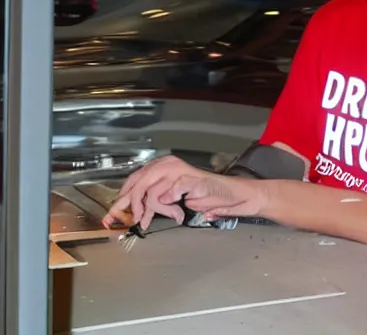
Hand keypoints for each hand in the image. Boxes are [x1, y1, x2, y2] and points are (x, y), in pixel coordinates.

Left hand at [103, 155, 265, 230]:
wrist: (234, 196)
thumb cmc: (207, 197)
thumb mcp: (173, 198)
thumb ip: (154, 200)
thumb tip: (130, 210)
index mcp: (164, 166)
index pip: (135, 178)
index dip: (122, 196)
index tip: (113, 213)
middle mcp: (171, 165)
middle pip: (139, 183)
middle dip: (131, 205)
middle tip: (132, 220)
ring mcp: (182, 172)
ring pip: (152, 191)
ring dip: (153, 210)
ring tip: (159, 218)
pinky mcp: (193, 181)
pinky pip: (170, 193)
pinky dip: (168, 202)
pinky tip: (174, 211)